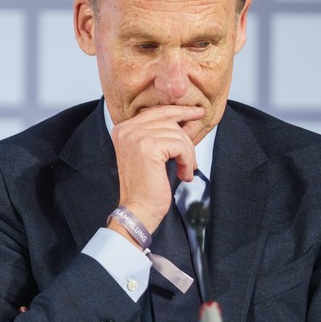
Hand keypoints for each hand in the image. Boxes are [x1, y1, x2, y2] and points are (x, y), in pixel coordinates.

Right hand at [109, 105, 202, 240]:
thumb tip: (183, 120)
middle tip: (192, 159)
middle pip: (170, 122)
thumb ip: (157, 134)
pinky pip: (180, 146)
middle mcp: (127, 129)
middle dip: (186, 141)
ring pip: (178, 134)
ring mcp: (137, 137)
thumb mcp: (147, 154)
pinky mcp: (149, 147)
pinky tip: (183, 175)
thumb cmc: (144, 188)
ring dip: (187, 155)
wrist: (137, 210)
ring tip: (185, 171)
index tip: (196, 112)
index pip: (157, 112)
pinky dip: (187, 161)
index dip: (180, 111)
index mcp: (124, 129)